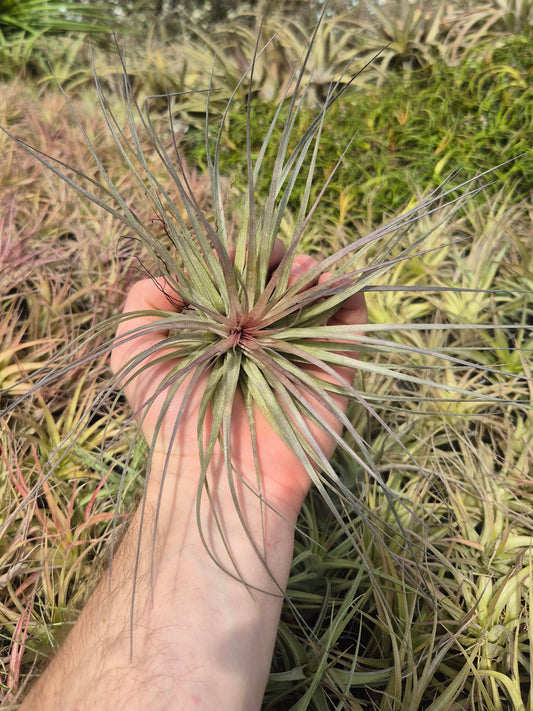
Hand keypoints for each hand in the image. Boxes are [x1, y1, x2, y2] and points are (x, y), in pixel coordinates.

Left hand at [110, 245, 366, 520]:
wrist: (217, 471)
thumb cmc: (173, 416)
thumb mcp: (135, 355)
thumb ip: (142, 305)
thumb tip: (175, 272)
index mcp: (224, 331)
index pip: (240, 280)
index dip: (241, 257)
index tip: (237, 253)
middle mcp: (263, 336)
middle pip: (280, 280)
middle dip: (279, 259)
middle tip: (274, 257)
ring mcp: (299, 349)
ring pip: (317, 292)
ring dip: (312, 269)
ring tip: (298, 271)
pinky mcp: (333, 366)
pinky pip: (351, 320)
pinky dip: (347, 292)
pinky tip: (328, 281)